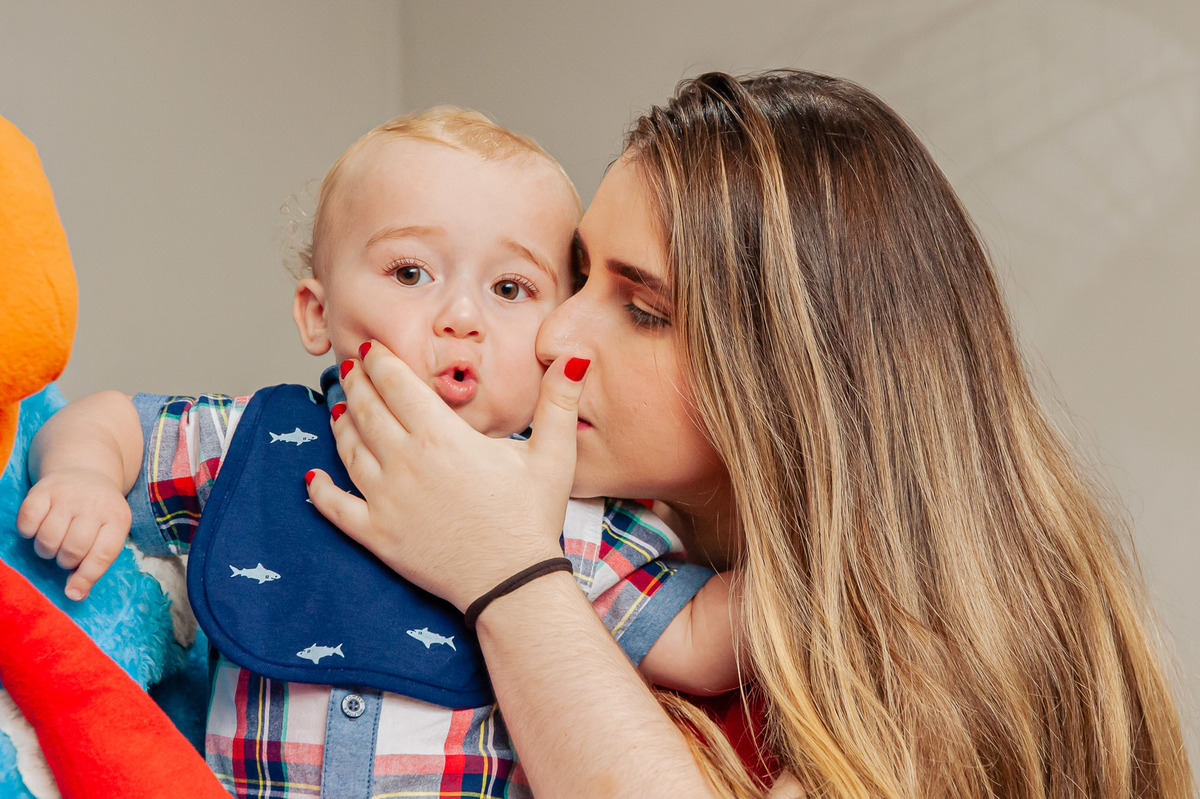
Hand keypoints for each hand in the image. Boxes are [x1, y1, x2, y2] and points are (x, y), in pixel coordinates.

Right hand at [16, 467, 132, 599]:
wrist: (86, 471)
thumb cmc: (98, 514)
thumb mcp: (109, 532)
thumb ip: (96, 563)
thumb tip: (75, 594)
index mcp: (118, 518)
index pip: (102, 555)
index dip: (86, 577)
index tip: (74, 592)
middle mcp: (95, 504)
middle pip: (73, 549)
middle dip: (65, 561)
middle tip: (66, 554)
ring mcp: (69, 495)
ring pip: (48, 539)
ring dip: (46, 550)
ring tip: (54, 542)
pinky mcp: (43, 489)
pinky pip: (27, 522)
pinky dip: (28, 532)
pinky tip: (38, 527)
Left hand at [306, 341, 588, 611]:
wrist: (512, 583)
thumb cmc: (532, 518)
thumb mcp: (554, 454)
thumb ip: (559, 401)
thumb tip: (575, 355)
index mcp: (441, 436)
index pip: (397, 384)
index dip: (380, 361)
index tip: (373, 349)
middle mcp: (404, 461)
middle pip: (367, 410)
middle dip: (356, 383)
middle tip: (351, 367)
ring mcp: (385, 498)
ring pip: (348, 449)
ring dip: (340, 422)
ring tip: (339, 406)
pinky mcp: (376, 533)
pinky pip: (335, 506)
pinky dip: (321, 489)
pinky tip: (314, 476)